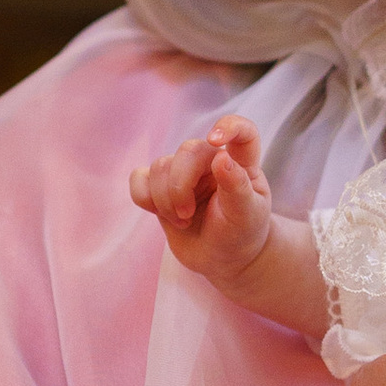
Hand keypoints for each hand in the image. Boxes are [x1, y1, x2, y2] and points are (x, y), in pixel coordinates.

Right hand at [128, 114, 273, 287]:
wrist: (224, 259)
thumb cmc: (242, 233)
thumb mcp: (247, 214)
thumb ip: (237, 185)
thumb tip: (220, 156)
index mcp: (241, 164)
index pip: (243, 131)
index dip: (230, 126)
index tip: (215, 140)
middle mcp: (210, 161)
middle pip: (187, 150)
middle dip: (180, 186)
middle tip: (187, 216)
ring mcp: (183, 173)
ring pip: (160, 166)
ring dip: (165, 199)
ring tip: (182, 221)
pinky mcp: (160, 188)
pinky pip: (138, 178)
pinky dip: (143, 197)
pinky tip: (159, 213)